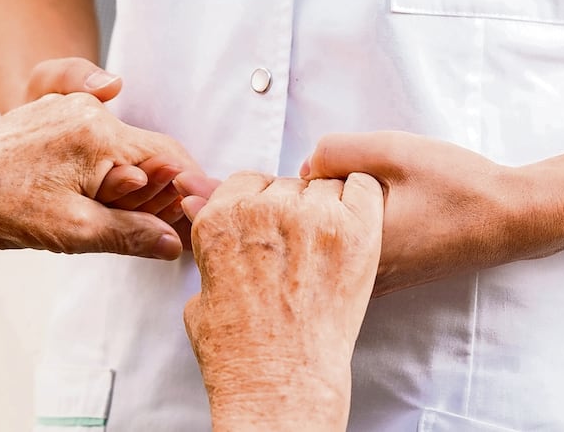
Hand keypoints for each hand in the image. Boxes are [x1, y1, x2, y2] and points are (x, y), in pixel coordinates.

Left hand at [26, 57, 200, 239]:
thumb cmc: (6, 211)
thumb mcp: (76, 232)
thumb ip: (133, 233)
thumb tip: (175, 242)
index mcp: (98, 132)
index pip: (168, 156)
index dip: (188, 188)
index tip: (200, 214)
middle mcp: (85, 109)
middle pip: (145, 151)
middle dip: (155, 190)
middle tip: (152, 227)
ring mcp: (66, 107)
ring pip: (120, 145)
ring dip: (126, 180)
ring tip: (106, 214)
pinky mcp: (51, 113)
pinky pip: (95, 138)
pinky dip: (103, 167)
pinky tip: (88, 195)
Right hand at [181, 172, 382, 430]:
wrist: (280, 382)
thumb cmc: (239, 351)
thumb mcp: (201, 295)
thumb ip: (212, 255)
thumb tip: (220, 235)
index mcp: (221, 219)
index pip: (247, 182)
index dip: (260, 205)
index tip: (270, 226)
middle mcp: (262, 209)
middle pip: (285, 184)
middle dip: (291, 210)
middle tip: (299, 249)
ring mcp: (311, 217)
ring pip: (324, 186)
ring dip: (326, 209)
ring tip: (327, 249)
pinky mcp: (354, 230)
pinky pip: (363, 187)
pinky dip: (362, 201)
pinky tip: (355, 231)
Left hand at [303, 131, 561, 296]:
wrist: (511, 218)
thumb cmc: (457, 184)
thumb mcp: (393, 149)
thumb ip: (336, 151)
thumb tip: (304, 168)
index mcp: (355, 245)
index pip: (300, 212)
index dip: (316, 181)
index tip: (350, 171)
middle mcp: (361, 276)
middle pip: (310, 234)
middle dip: (322, 204)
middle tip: (368, 184)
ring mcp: (374, 285)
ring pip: (330, 247)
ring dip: (341, 220)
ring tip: (386, 200)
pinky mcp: (387, 283)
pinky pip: (350, 258)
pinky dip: (355, 235)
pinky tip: (390, 216)